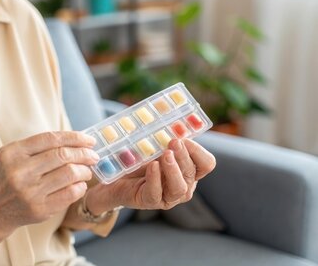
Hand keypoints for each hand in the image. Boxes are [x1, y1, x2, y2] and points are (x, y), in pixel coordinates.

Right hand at [0, 131, 98, 232]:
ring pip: (69, 174)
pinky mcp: (39, 209)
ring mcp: (29, 192)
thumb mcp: (13, 155)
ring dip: (84, 171)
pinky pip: (69, 194)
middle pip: (62, 156)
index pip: (51, 139)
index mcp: (13, 152)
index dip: (74, 138)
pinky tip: (79, 185)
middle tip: (93, 156)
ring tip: (87, 171)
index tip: (89, 140)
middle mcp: (20, 171)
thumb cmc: (9, 176)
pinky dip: (80, 187)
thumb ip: (40, 146)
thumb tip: (77, 141)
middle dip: (84, 154)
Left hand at [86, 139, 215, 213]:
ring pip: (180, 188)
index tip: (184, 138)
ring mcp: (167, 197)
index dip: (198, 151)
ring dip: (173, 169)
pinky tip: (152, 166)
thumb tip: (172, 119)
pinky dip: (155, 178)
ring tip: (165, 154)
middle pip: (192, 173)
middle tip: (174, 142)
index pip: (206, 163)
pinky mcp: (149, 201)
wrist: (114, 178)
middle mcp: (183, 185)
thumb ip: (164, 135)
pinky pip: (156, 193)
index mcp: (189, 170)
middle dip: (184, 156)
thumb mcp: (153, 144)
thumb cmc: (138, 159)